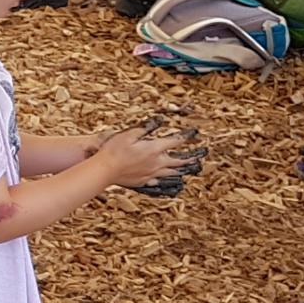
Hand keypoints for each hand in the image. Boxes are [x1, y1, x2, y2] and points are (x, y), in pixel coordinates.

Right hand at [90, 115, 206, 191]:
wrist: (104, 170)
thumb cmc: (113, 150)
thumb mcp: (129, 134)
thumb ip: (146, 127)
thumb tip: (159, 120)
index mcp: (154, 149)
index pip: (175, 141)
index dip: (186, 136)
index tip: (194, 133)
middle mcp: (156, 163)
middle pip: (178, 162)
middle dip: (191, 158)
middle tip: (199, 156)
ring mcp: (151, 174)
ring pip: (172, 174)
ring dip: (181, 170)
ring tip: (188, 170)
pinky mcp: (144, 181)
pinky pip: (159, 182)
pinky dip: (166, 180)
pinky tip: (167, 180)